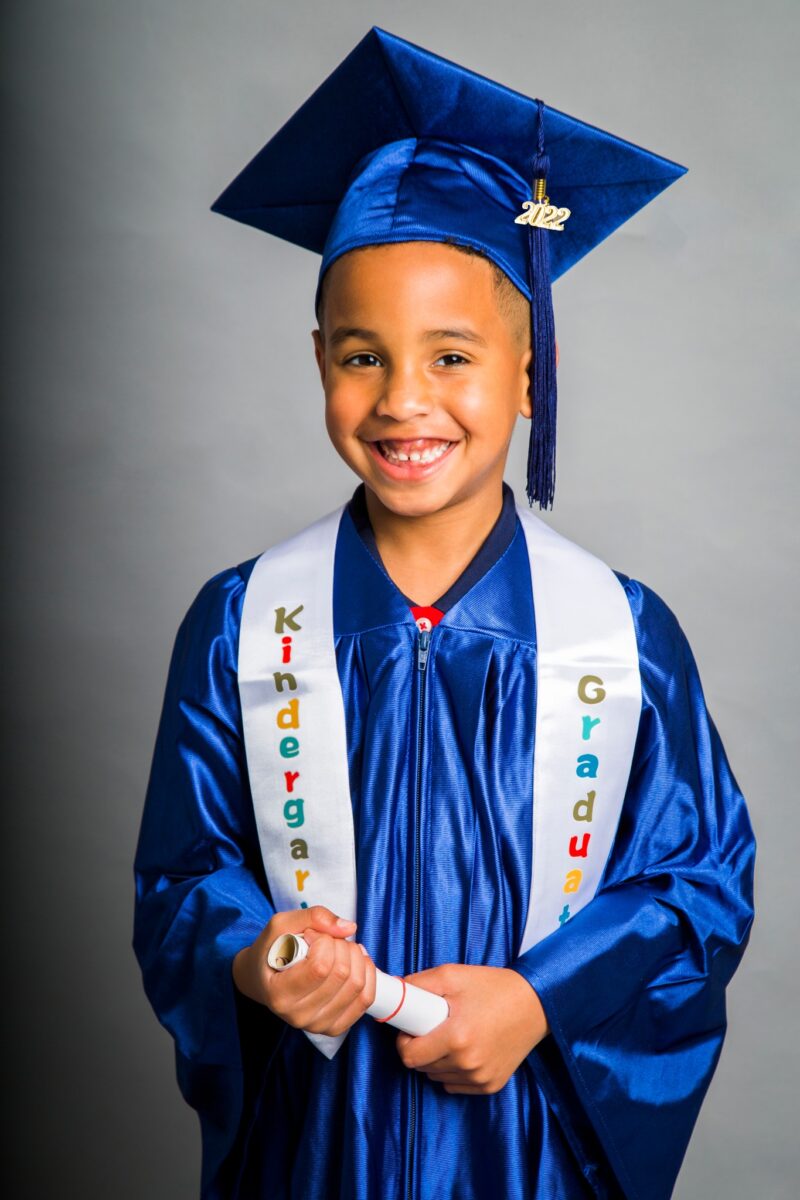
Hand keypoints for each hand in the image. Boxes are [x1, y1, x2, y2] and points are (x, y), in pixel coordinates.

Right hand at [232, 905, 376, 1036]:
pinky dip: (367, 973)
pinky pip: (366, 999)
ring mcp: (318, 1025)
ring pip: (357, 985)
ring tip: (339, 949)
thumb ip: (312, 917)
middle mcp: (298, 1016)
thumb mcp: (280, 926)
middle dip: (340, 945)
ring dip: (355, 956)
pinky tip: (356, 961)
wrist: (263, 981)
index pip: (319, 967)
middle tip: (326, 940)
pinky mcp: (335, 1027)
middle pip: (341, 974)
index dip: (323, 941)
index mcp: (279, 994)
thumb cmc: (271, 952)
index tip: (310, 935)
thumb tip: (348, 927)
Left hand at [395, 964, 548, 1094]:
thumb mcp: (453, 975)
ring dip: (437, 1060)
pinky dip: (454, 1070)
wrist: (535, 1003)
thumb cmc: (493, 987)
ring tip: (454, 1035)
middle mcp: (468, 1063)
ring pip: (437, 1076)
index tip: (412, 1028)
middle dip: (422, 1047)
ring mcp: (481, 1078)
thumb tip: (395, 990)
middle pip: (422, 1067)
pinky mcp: (491, 1085)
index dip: (405, 1041)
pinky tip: (467, 1049)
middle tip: (435, 1026)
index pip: (409, 1056)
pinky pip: (455, 1084)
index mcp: (457, 1037)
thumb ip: (419, 983)